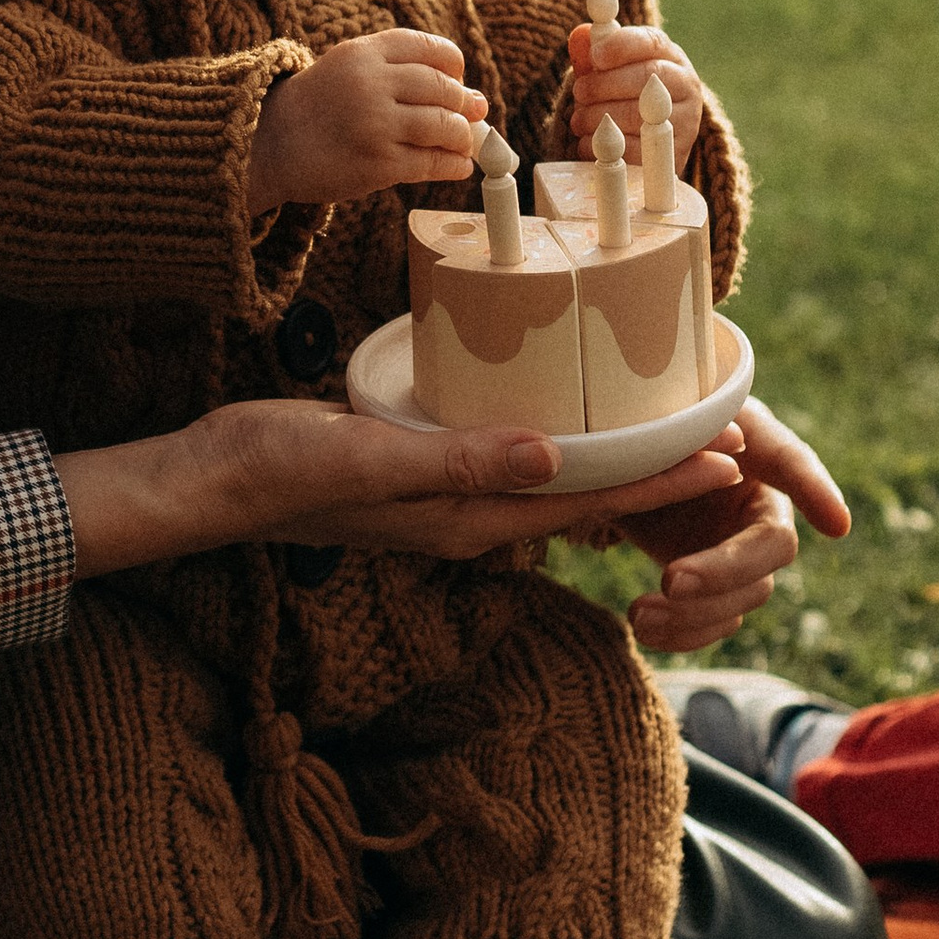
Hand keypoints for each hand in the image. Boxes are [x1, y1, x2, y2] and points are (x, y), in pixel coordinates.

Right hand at [55, 399, 744, 582]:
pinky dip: (557, 448)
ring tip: (669, 431)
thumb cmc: (282, 466)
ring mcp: (443, 499)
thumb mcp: (370, 455)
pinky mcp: (420, 473)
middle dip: (656, 475)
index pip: (585, 500)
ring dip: (614, 463)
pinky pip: (512, 465)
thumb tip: (556, 459)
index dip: (660, 480)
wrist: (211, 478)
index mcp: (465, 517)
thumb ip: (461, 461)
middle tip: (726, 441)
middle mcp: (465, 517)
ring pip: (552, 484)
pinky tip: (567, 422)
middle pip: (583, 498)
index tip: (727, 456)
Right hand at [245, 32, 485, 216]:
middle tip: (469, 117)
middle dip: (465, 105)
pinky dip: (454, 165)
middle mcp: (372, 83)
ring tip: (460, 144)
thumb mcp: (350, 69)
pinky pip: (434, 163)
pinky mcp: (379, 163)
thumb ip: (403, 74)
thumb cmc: (319, 107)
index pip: (433, 49)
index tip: (457, 81)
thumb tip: (477, 99)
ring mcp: (376, 124)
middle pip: (445, 88)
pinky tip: (454, 166)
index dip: (455, 67)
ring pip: (446, 126)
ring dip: (463, 138)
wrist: (270, 146)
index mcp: (364, 52)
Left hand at [569, 18, 703, 169]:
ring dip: (599, 117)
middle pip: (647, 77)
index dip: (621, 46)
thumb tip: (580, 36)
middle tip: (579, 91)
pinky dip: (605, 147)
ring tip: (579, 120)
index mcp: (671, 56)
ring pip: (640, 114)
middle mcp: (686, 84)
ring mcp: (686, 120)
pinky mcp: (676, 153)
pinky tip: (589, 142)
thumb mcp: (612, 70)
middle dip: (605, 84)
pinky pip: (636, 150)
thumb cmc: (625, 94)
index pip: (651, 42)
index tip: (595, 56)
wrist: (654, 141)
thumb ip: (595, 52)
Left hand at [612, 404, 850, 652]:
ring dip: (696, 613)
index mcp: (752, 450)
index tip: (835, 525)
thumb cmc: (647, 435)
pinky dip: (682, 634)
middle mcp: (760, 506)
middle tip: (670, 579)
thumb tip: (726, 447)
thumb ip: (683, 435)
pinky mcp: (716, 589)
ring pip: (746, 595)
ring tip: (637, 616)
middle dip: (724, 569)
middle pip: (770, 548)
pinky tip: (643, 631)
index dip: (815, 490)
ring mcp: (742, 554)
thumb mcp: (656, 424)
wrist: (617, 477)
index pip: (792, 462)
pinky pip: (717, 622)